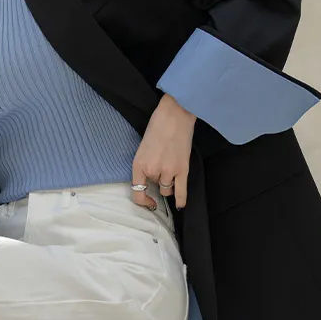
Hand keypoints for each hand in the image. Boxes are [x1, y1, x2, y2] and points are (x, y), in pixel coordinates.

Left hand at [130, 94, 194, 209]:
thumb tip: (152, 181)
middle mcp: (152, 170)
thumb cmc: (158, 126)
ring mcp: (168, 171)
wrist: (175, 114)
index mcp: (139, 164)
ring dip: (169, 183)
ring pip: (167, 190)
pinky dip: (181, 199)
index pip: (137, 192)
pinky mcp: (183, 169)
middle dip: (158, 180)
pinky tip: (180, 205)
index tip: (148, 202)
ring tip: (172, 167)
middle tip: (163, 163)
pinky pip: (181, 191)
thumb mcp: (143, 147)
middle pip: (156, 187)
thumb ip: (145, 165)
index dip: (143, 201)